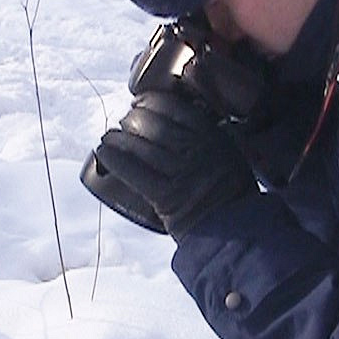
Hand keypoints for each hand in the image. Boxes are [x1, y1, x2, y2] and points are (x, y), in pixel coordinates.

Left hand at [92, 91, 258, 238]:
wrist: (234, 237)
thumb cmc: (232, 200)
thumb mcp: (234, 159)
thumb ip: (216, 139)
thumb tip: (191, 120)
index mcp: (215, 139)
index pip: (178, 110)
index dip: (153, 102)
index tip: (140, 101)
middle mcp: (199, 153)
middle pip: (158, 126)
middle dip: (134, 119)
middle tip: (124, 120)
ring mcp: (182, 174)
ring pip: (144, 147)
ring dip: (120, 139)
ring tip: (108, 137)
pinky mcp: (166, 197)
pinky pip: (135, 172)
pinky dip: (116, 160)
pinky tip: (104, 153)